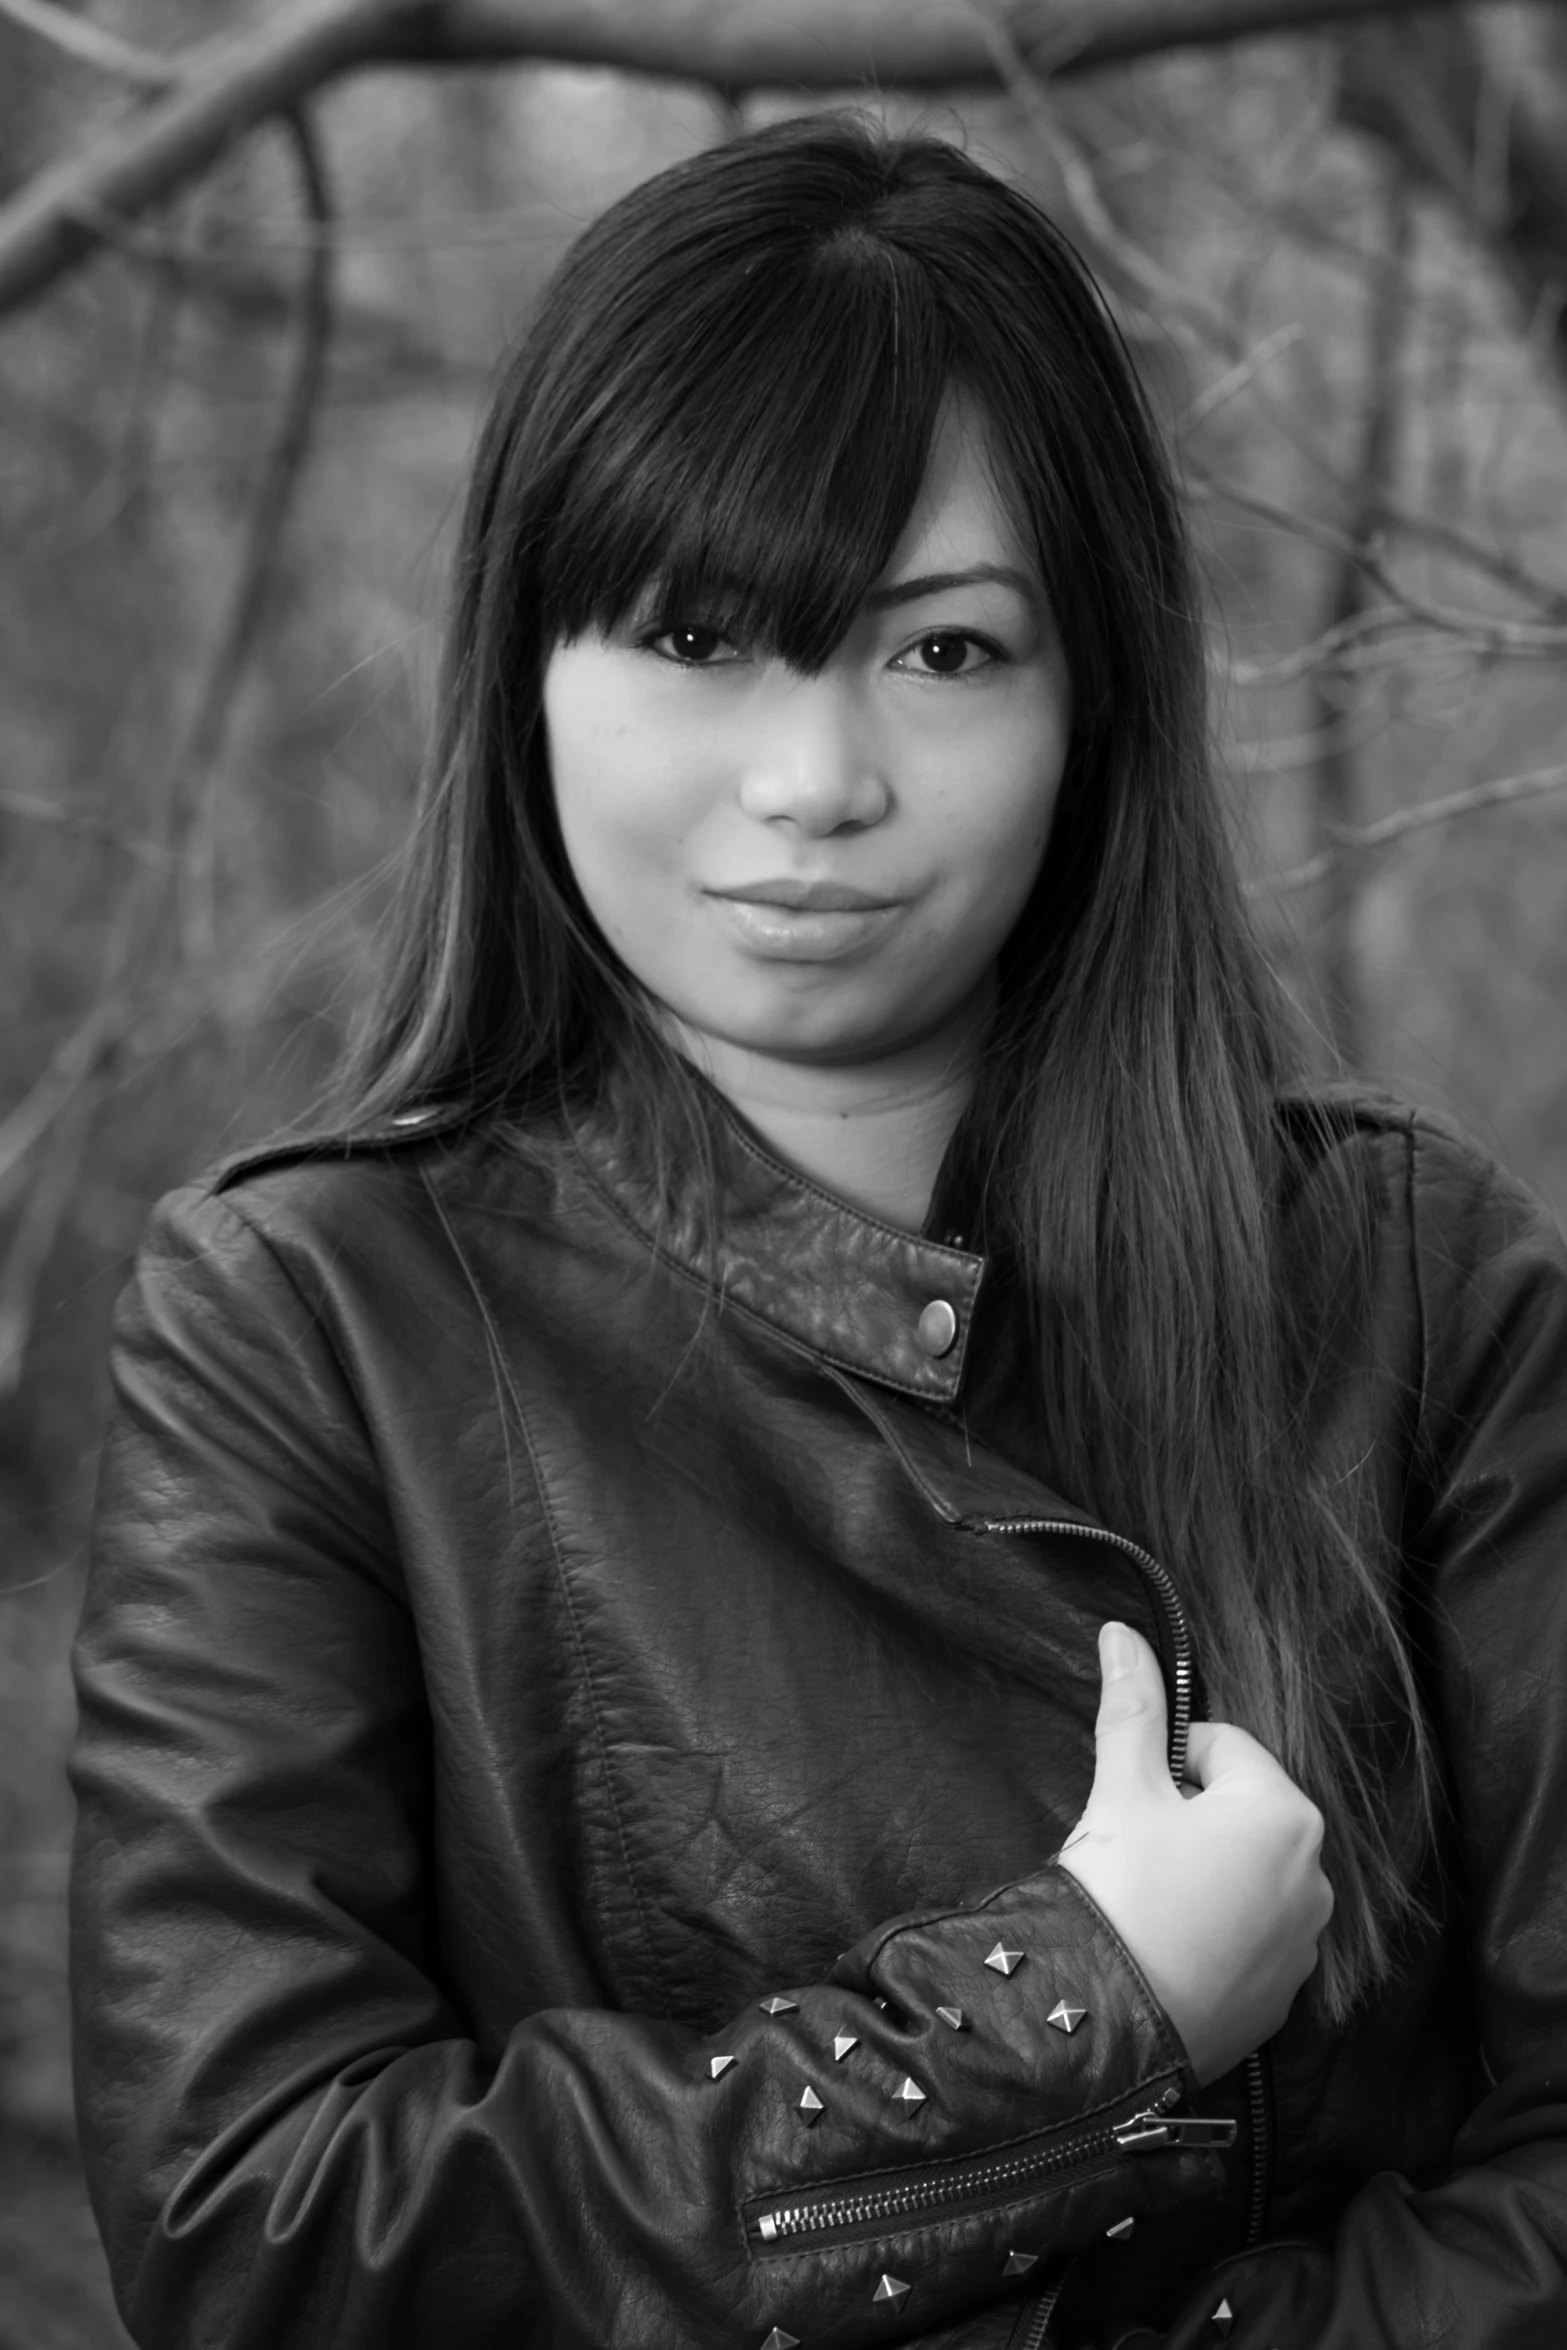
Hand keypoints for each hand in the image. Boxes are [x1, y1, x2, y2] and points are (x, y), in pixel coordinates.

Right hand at [1057, 1621, 1332, 2084]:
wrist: (1110, 2023)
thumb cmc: (1124, 1891)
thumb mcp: (1122, 1787)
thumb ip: (1133, 1705)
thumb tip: (1122, 1632)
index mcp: (1285, 1811)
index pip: (1221, 1746)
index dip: (1166, 1761)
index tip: (1130, 1798)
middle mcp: (1316, 1875)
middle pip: (1240, 1809)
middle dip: (1190, 1816)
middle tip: (1135, 1847)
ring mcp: (1305, 1943)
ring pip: (1247, 1873)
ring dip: (1205, 1871)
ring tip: (1150, 1900)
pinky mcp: (1284, 1996)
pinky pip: (1252, 1934)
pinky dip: (1216, 1928)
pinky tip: (1169, 1943)